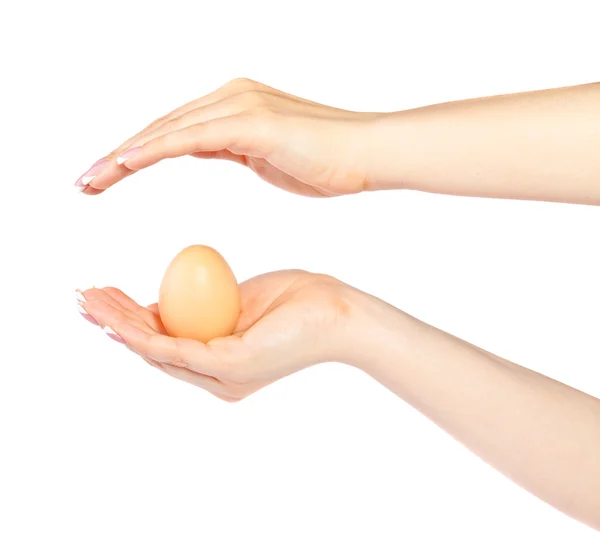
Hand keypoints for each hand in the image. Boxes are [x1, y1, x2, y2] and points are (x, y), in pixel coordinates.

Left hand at [75, 78, 381, 197]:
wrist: (368, 154)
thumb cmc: (328, 162)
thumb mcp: (268, 157)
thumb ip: (235, 148)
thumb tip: (210, 149)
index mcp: (235, 107)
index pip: (173, 131)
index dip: (137, 154)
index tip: (109, 176)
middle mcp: (231, 97)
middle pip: (161, 127)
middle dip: (119, 156)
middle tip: (85, 181)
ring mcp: (240, 105)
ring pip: (168, 131)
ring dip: (124, 156)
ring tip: (92, 180)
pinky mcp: (251, 122)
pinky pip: (191, 137)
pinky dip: (154, 150)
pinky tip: (124, 164)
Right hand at [77, 270, 371, 400]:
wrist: (338, 311)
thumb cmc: (296, 301)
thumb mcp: (240, 299)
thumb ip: (207, 304)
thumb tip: (174, 296)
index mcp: (218, 361)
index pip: (164, 342)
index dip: (129, 322)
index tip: (107, 297)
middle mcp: (215, 376)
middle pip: (152, 350)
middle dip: (114, 325)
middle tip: (84, 299)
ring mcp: (221, 375)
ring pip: (156, 351)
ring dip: (118, 328)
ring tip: (88, 303)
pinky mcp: (230, 366)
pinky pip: (175, 348)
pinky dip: (143, 334)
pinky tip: (118, 320)